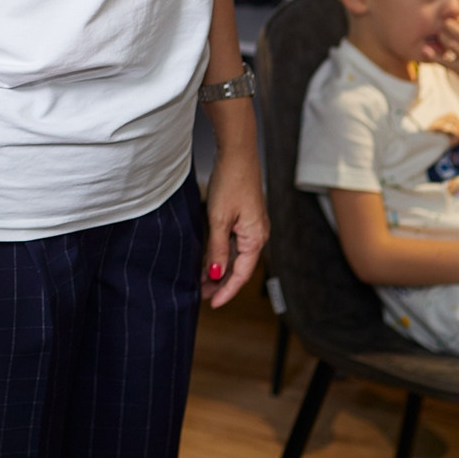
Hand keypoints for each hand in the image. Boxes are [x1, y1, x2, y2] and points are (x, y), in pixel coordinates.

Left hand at [201, 112, 268, 308]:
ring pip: (236, 255)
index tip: (212, 303)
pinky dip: (221, 253)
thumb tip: (217, 275)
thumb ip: (218, 249)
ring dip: (219, 268)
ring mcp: (252, 226)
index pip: (241, 274)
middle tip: (201, 294)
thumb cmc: (232, 182)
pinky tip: (208, 257)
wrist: (238, 153)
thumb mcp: (219, 219)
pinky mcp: (245, 217)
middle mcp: (258, 234)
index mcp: (256, 238)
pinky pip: (234, 243)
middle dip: (221, 283)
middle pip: (239, 267)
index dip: (226, 291)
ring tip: (200, 279)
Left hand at [434, 16, 458, 93]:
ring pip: (450, 44)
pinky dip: (433, 55)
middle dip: (446, 25)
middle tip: (438, 23)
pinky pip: (444, 61)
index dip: (452, 19)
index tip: (444, 17)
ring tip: (438, 35)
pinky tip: (425, 49)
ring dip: (441, 38)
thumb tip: (453, 16)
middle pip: (457, 31)